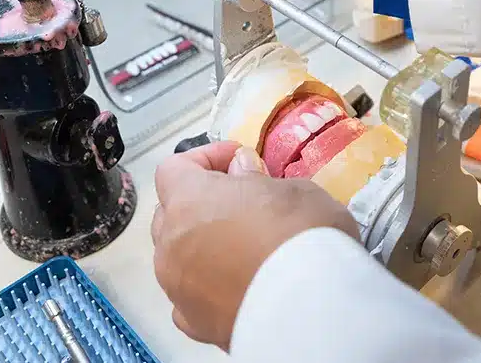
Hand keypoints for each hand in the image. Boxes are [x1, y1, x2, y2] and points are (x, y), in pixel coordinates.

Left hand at [151, 141, 359, 349]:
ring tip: (245, 246)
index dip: (205, 158)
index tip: (237, 160)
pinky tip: (238, 283)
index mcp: (190, 200)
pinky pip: (189, 296)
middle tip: (243, 201)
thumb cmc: (303, 238)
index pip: (174, 168)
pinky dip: (207, 286)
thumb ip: (257, 179)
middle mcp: (172, 243)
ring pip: (178, 255)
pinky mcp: (194, 322)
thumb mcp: (292, 190)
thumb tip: (241, 172)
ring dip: (202, 245)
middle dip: (201, 203)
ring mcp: (178, 286)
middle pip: (170, 212)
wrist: (311, 310)